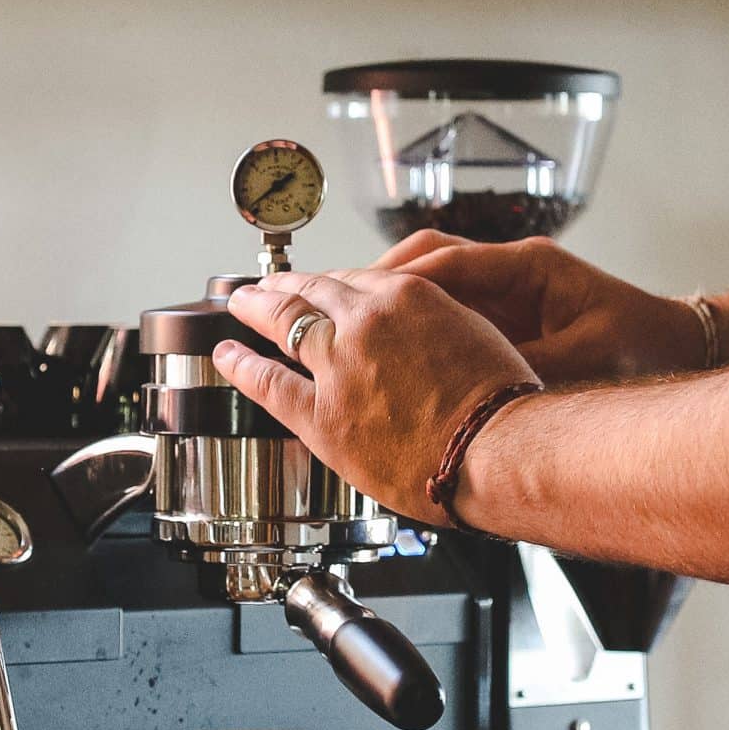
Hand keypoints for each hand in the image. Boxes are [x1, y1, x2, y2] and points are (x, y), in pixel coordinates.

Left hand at [216, 269, 538, 524]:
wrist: (499, 450)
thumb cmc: (501, 405)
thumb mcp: (474, 335)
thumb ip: (432, 327)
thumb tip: (415, 337)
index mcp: (407, 296)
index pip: (356, 278)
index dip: (330, 283)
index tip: (320, 286)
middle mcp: (365, 320)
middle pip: (312, 290)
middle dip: (284, 284)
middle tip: (265, 284)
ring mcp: (338, 364)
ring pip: (284, 321)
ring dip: (256, 309)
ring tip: (240, 305)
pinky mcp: (322, 413)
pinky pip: (268, 381)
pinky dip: (241, 364)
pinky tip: (227, 355)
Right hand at [371, 231, 705, 382]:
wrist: (679, 347)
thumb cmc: (645, 347)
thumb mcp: (590, 361)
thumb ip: (531, 369)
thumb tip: (475, 383)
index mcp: (531, 266)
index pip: (448, 261)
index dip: (398, 281)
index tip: (358, 299)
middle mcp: (513, 269)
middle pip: (429, 258)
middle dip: (378, 281)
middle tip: (333, 306)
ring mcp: (508, 289)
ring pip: (433, 281)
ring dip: (392, 301)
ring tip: (350, 328)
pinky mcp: (507, 315)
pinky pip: (449, 310)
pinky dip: (416, 326)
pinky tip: (388, 353)